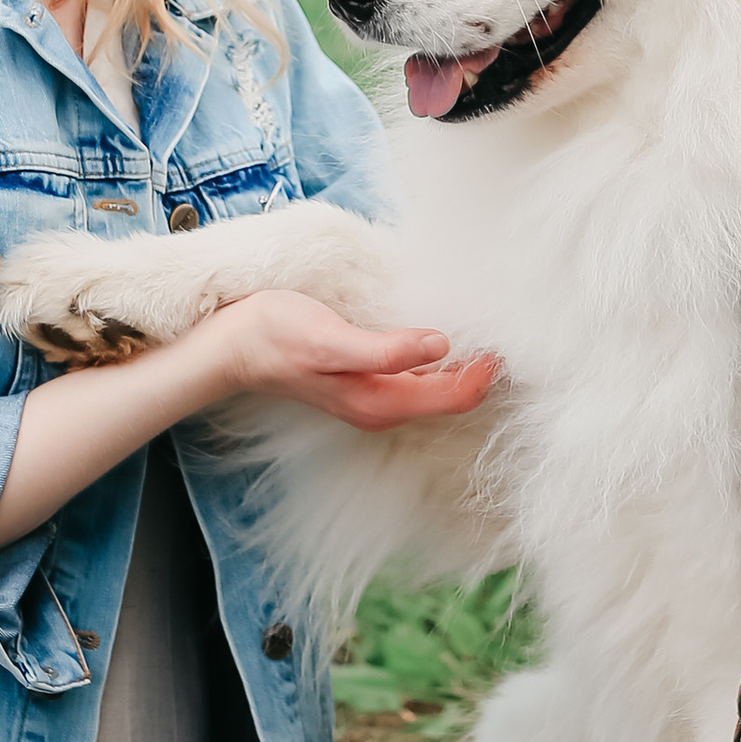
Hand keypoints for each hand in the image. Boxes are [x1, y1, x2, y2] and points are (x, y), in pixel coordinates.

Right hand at [204, 288, 500, 431]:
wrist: (230, 347)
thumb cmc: (276, 336)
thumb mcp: (332, 339)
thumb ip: (386, 349)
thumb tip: (440, 345)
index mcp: (379, 401)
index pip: (453, 396)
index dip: (483, 373)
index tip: (506, 340)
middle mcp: (380, 407)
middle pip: (448, 398)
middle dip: (480, 373)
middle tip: (510, 334)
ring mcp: (370, 397)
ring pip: (433, 390)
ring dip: (461, 368)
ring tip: (486, 335)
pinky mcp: (361, 381)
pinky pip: (415, 380)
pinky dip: (437, 363)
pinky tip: (443, 339)